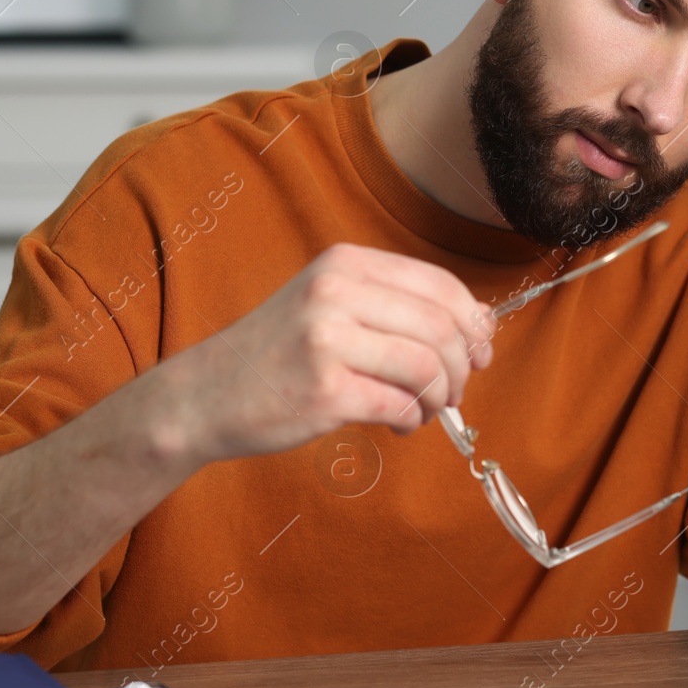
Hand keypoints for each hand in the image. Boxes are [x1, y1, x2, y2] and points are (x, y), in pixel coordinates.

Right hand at [178, 244, 496, 461]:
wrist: (206, 395)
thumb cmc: (280, 354)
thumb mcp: (332, 305)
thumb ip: (398, 306)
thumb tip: (480, 325)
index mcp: (346, 263)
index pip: (440, 285)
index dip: (472, 323)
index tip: (480, 352)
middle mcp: (336, 292)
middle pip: (441, 329)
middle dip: (462, 368)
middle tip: (454, 392)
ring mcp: (327, 340)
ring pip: (426, 368)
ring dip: (438, 399)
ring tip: (424, 411)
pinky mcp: (324, 391)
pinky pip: (400, 406)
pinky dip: (412, 421)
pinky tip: (399, 424)